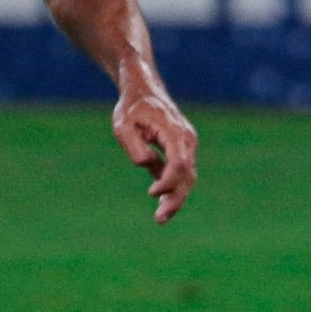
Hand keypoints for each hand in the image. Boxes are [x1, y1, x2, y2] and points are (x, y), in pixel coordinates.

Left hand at [114, 87, 197, 224]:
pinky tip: (163, 207)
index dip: (168, 181)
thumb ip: (135, 146)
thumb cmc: (132, 109)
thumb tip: (148, 165)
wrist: (144, 93)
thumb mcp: (123, 126)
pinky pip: (182, 175)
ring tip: (161, 218)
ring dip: (176, 199)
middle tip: (159, 219)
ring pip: (187, 178)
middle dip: (175, 198)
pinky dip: (174, 191)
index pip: (179, 162)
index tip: (151, 193)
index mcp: (174, 131)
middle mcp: (186, 139)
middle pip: (187, 174)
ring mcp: (187, 146)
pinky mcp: (182, 152)